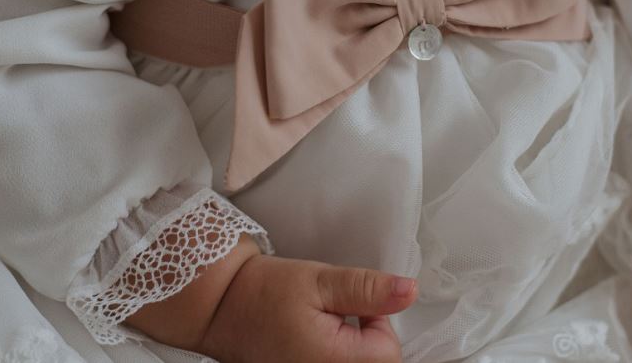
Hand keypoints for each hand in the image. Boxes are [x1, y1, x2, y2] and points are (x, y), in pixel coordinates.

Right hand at [198, 253, 418, 362]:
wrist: (222, 307)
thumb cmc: (265, 292)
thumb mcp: (320, 280)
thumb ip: (367, 289)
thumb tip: (409, 291)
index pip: (389, 351)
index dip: (378, 317)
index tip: (351, 301)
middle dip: (367, 335)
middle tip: (336, 312)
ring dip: (352, 346)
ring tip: (323, 326)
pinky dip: (337, 352)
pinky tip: (317, 339)